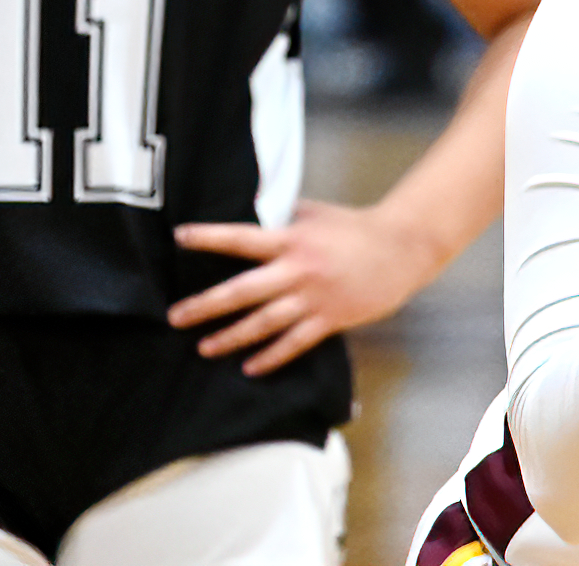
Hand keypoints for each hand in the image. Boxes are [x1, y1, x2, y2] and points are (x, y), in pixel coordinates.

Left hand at [167, 200, 443, 375]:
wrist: (402, 248)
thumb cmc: (357, 227)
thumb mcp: (316, 213)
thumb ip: (284, 216)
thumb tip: (252, 211)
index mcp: (292, 239)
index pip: (242, 238)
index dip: (209, 237)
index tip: (179, 237)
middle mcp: (298, 270)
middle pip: (243, 291)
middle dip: (206, 305)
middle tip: (175, 316)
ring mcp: (314, 297)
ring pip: (264, 323)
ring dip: (231, 336)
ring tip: (204, 348)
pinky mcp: (332, 318)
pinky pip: (296, 343)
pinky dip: (272, 356)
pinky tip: (251, 367)